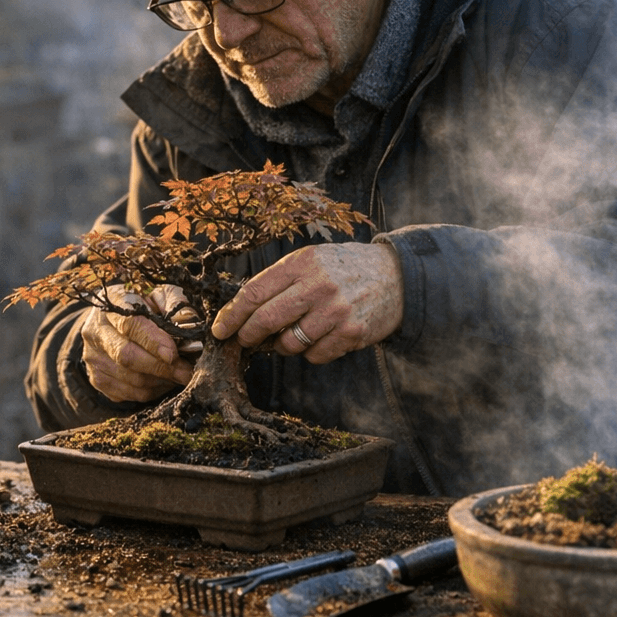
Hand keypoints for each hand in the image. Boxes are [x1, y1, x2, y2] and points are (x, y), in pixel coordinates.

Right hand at [79, 285, 196, 403]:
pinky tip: (162, 380)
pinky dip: (151, 391)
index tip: (173, 354)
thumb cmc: (142, 306)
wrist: (110, 321)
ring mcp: (93, 358)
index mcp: (112, 304)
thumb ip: (175, 306)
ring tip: (178, 374)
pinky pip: (129, 393)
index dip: (153, 341)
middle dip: (161, 367)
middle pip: (127, 356)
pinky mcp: (97, 379)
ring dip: (160, 381)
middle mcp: (96, 331)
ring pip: (130, 379)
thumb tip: (191, 326)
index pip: (131, 324)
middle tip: (185, 372)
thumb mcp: (159, 295)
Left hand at [211, 243, 402, 363]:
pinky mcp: (352, 332)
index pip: (254, 292)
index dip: (232, 315)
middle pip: (266, 320)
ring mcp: (336, 310)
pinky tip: (322, 337)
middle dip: (248, 335)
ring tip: (294, 333)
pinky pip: (314, 355)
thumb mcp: (312, 261)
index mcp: (302, 263)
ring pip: (289, 344)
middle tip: (244, 340)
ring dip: (283, 345)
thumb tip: (243, 312)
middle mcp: (318, 285)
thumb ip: (281, 281)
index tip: (220, 329)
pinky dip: (311, 352)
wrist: (397, 276)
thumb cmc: (345, 269)